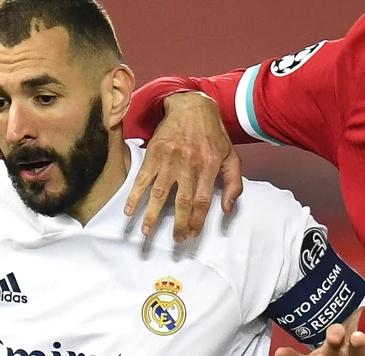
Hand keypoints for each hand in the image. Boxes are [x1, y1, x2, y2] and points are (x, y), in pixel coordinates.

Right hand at [125, 93, 242, 243]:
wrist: (192, 106)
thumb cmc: (213, 135)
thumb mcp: (231, 156)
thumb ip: (234, 183)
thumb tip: (227, 209)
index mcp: (209, 166)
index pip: (203, 200)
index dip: (198, 220)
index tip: (193, 234)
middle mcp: (189, 164)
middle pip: (183, 201)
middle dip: (179, 224)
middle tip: (176, 239)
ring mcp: (170, 158)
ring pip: (161, 192)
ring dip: (152, 214)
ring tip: (147, 232)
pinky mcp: (154, 153)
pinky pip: (143, 178)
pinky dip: (135, 195)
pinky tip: (130, 210)